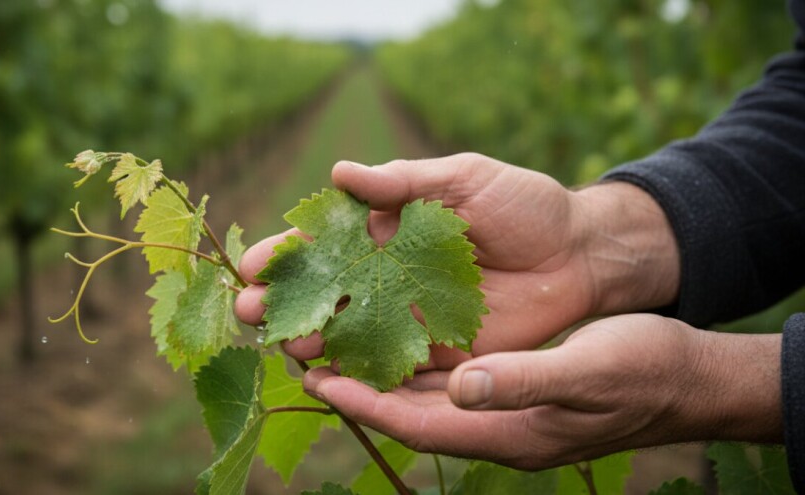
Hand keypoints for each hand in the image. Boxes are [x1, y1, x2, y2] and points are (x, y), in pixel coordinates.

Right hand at [236, 153, 679, 360]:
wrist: (581, 254)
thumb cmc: (525, 204)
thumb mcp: (464, 178)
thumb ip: (403, 181)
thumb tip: (338, 171)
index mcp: (389, 228)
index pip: (328, 241)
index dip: (289, 252)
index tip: (253, 265)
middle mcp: (389, 273)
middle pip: (326, 289)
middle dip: (285, 301)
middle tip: (249, 312)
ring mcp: (409, 313)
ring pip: (347, 329)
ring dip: (311, 337)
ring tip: (282, 344)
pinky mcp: (436, 349)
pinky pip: (388, 361)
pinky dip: (355, 369)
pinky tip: (325, 376)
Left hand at [301, 314, 782, 468]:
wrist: (686, 376)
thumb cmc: (643, 373)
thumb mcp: (587, 372)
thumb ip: (526, 382)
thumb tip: (465, 385)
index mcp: (507, 433)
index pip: (420, 424)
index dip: (368, 404)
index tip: (319, 379)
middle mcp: (495, 425)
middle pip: (410, 411)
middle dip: (359, 386)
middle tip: (309, 356)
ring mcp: (504, 408)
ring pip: (426, 393)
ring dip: (383, 370)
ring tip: (338, 340)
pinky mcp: (513, 385)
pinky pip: (452, 376)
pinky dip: (420, 357)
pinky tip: (398, 329)